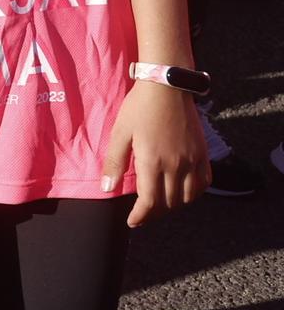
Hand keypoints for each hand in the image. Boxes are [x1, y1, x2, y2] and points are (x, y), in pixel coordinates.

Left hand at [102, 80, 208, 226]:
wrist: (167, 87)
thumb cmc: (138, 108)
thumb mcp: (120, 133)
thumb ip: (114, 163)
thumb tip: (107, 189)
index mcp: (152, 162)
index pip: (150, 202)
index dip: (141, 216)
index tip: (133, 221)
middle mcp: (176, 166)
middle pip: (168, 203)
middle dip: (154, 213)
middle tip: (142, 212)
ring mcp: (193, 161)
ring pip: (187, 198)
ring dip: (173, 205)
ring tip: (160, 202)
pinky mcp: (203, 155)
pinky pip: (203, 184)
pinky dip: (193, 194)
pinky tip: (182, 191)